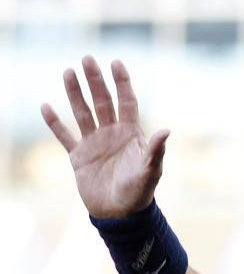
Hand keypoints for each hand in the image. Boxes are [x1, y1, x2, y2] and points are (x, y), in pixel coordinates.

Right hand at [41, 56, 169, 218]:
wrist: (120, 214)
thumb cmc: (140, 192)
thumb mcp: (150, 171)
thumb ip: (156, 150)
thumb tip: (167, 130)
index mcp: (131, 134)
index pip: (127, 102)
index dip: (122, 83)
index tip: (116, 62)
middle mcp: (112, 134)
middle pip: (103, 101)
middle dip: (96, 80)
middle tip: (87, 58)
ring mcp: (94, 143)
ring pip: (83, 112)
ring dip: (75, 93)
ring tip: (68, 72)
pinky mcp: (79, 156)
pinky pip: (64, 135)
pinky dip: (54, 122)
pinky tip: (45, 106)